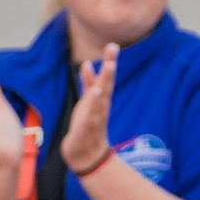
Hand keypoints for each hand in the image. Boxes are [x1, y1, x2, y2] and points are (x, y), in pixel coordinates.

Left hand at [62, 44, 120, 175]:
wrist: (86, 154)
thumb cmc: (88, 125)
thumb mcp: (88, 101)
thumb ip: (88, 83)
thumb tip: (86, 63)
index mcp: (101, 99)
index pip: (107, 77)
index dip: (109, 61)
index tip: (112, 45)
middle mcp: (101, 106)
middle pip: (107, 83)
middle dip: (110, 65)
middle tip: (113, 48)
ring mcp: (96, 116)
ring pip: (102, 96)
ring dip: (105, 80)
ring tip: (109, 65)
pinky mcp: (88, 128)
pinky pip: (92, 112)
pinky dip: (94, 102)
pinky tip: (95, 91)